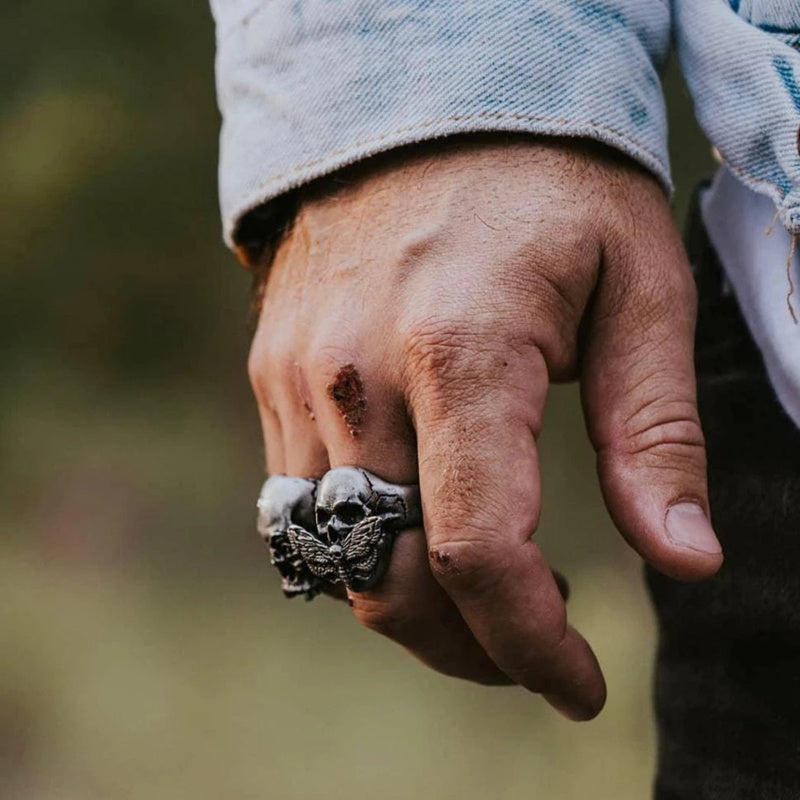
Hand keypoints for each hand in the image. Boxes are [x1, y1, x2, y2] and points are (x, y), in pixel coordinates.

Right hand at [247, 136, 722, 720]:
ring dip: (415, 605)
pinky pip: (302, 506)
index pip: (479, 551)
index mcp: (462, 350)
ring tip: (486, 584)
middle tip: (540, 640)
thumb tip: (685, 559)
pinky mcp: (274, 376)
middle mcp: (358, 376)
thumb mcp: (638, 286)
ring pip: (339, 558)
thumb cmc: (546, 186)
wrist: (416, 106)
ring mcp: (301, 379)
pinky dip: (363, 547)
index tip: (579, 685)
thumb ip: (654, 431)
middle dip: (472, 649)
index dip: (534, 648)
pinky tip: (416, 524)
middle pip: (393, 582)